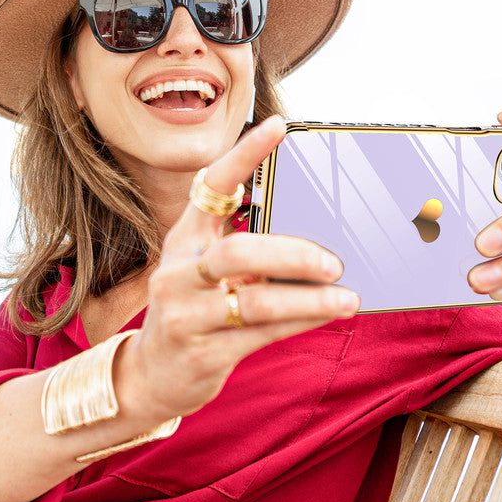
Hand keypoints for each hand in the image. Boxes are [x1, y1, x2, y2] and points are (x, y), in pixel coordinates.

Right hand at [125, 116, 360, 421]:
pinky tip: (327, 315)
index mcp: (185, 240)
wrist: (153, 373)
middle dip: (292, 255)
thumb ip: (245, 247)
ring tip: (348, 297)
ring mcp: (186, 315)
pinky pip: (260, 334)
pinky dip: (299, 321)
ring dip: (309, 299)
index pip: (211, 187)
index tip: (279, 128)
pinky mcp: (202, 353)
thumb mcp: (206, 270)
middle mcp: (178, 272)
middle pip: (237, 253)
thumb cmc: (194, 309)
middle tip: (334, 261)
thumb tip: (314, 232)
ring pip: (254, 301)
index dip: (244, 155)